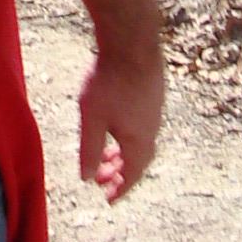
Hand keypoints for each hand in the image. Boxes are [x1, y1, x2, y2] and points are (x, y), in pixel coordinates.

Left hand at [76, 36, 162, 200]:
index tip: (109, 199)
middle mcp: (152, 129)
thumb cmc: (110, 81)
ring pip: (140, 142)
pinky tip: (115, 126)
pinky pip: (142, 126)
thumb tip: (87, 178)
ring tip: (106, 156)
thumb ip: (90, 150)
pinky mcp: (153, 94)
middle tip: (102, 180)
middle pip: (137, 159)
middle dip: (119, 172)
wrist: (132, 42)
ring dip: (122, 153)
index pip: (132, 174)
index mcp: (139, 140)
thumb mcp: (92, 119)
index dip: (120, 189)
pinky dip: (127, 136)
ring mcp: (154, 111)